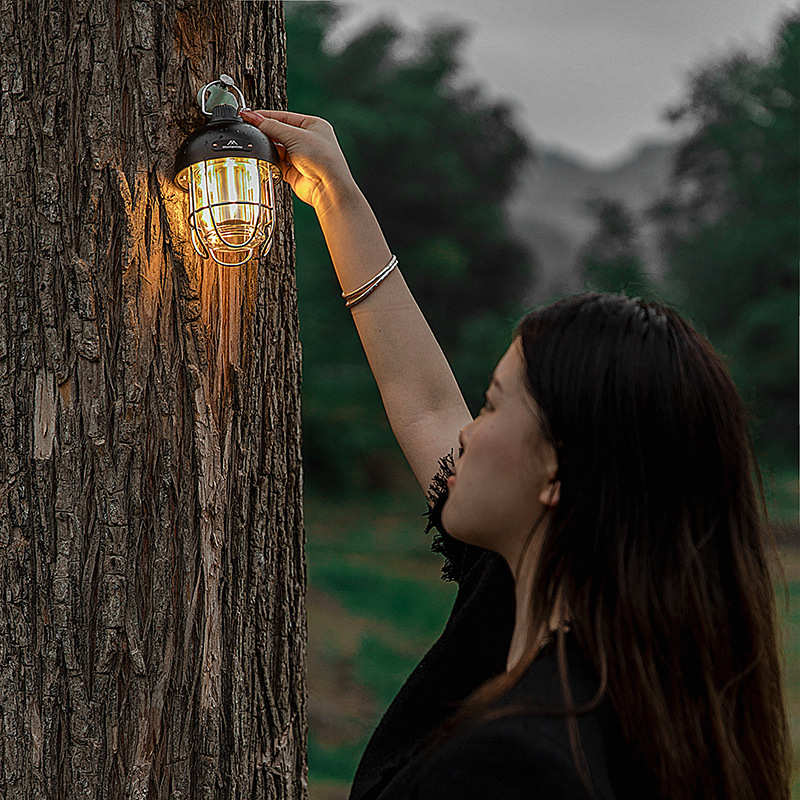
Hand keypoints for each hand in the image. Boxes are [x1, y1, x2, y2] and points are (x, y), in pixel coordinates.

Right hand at [239, 108, 357, 214]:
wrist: (328, 188)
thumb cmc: (323, 159)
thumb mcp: (295, 136)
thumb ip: (272, 127)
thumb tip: (253, 117)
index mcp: (312, 125)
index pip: (283, 116)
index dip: (265, 116)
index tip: (247, 115)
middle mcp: (307, 140)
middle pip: (279, 132)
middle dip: (266, 133)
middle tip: (249, 130)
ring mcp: (300, 156)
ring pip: (277, 148)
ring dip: (269, 149)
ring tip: (260, 147)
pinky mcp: (294, 171)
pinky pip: (277, 163)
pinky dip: (271, 162)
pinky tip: (266, 160)